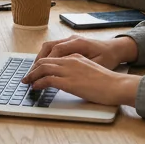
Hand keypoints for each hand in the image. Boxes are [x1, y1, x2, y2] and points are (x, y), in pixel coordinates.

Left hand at [23, 54, 140, 106]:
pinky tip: (35, 87)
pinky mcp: (69, 82)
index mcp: (75, 56)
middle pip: (44, 61)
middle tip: (26, 77)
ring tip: (27, 82)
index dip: (41, 64)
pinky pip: (48, 80)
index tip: (35, 71)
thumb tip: (69, 79)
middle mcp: (70, 60)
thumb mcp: (90, 70)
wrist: (117, 85)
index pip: (52, 57)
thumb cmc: (108, 82)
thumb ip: (78, 71)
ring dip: (32, 75)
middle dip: (33, 69)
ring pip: (43, 68)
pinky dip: (38, 83)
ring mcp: (69, 70)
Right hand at [34, 34, 138, 67]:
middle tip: (31, 74)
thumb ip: (81, 68)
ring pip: (49, 46)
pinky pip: (54, 48)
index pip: (56, 50)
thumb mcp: (97, 65)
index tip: (39, 74)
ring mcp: (70, 40)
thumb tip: (66, 74)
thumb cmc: (109, 58)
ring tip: (35, 71)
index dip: (46, 62)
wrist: (116, 49)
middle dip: (39, 60)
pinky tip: (45, 66)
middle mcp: (71, 39)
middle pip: (49, 47)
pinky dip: (47, 56)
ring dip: (41, 58)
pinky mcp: (70, 43)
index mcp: (78, 43)